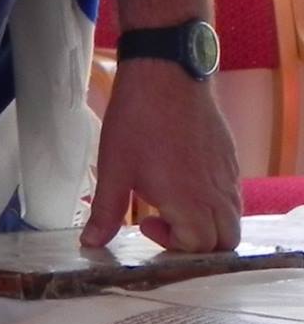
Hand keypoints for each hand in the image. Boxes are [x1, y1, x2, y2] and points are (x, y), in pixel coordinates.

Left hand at [82, 61, 239, 250]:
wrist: (166, 76)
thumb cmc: (138, 121)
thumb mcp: (114, 169)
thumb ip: (106, 212)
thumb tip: (91, 243)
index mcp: (190, 202)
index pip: (198, 247)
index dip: (172, 244)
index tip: (144, 223)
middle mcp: (217, 194)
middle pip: (224, 242)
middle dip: (196, 245)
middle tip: (164, 223)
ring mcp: (228, 176)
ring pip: (232, 220)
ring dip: (206, 225)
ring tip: (172, 205)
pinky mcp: (230, 160)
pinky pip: (233, 195)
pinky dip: (214, 204)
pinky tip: (184, 184)